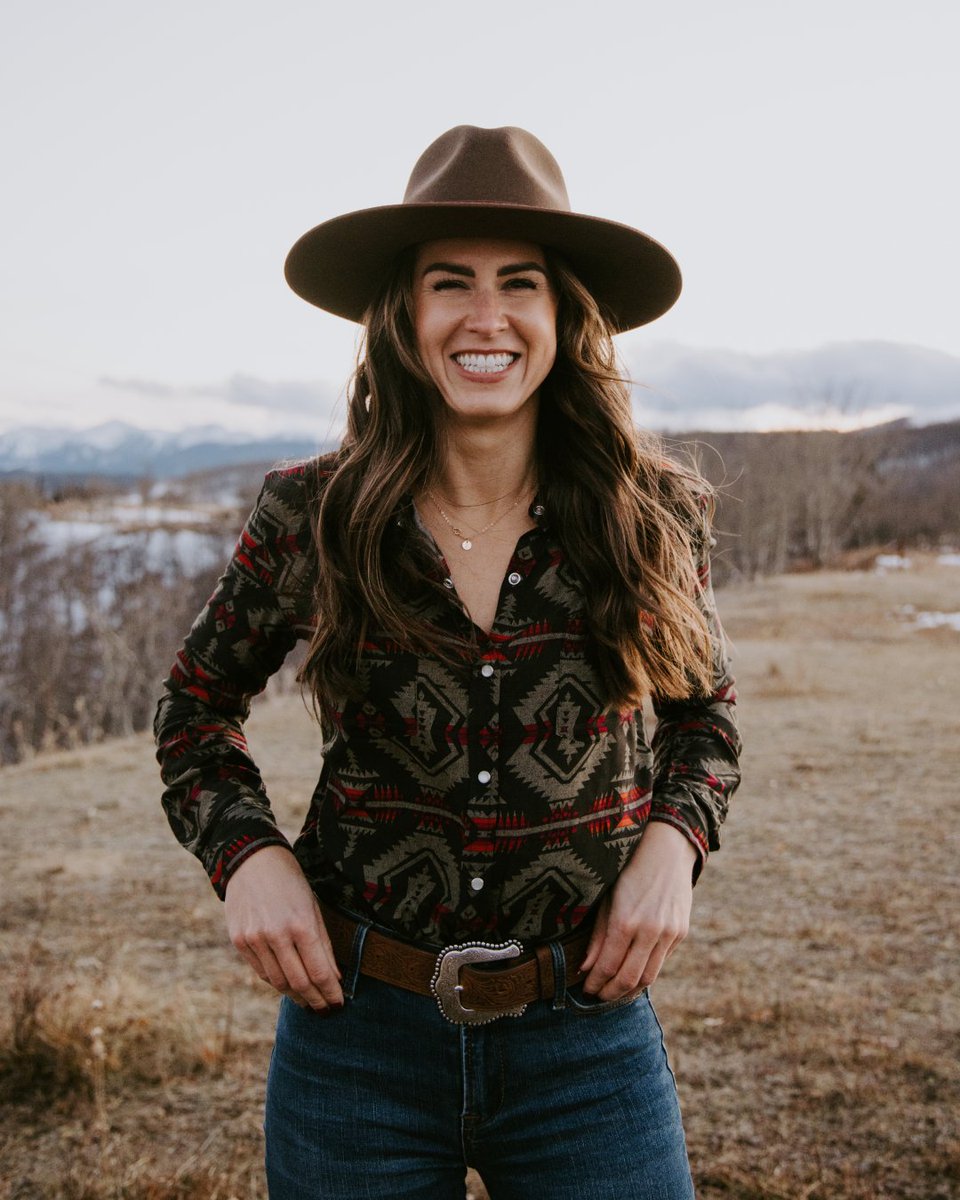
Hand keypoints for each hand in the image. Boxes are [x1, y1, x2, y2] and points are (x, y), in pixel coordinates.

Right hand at [224, 845, 342, 1009]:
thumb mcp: (313, 906)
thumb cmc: (290, 881)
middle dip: (315, 1001)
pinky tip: (288, 986)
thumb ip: (323, 943)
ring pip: (278, 982)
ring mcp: (254, 939)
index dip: (331, 993)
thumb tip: (334, 977)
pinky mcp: (239, 941)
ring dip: (296, 997)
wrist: (251, 860)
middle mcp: (276, 934)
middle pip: (299, 983)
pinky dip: (276, 982)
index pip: (319, 972)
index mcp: (301, 923)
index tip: (339, 1004)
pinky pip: (261, 972)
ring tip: (308, 1002)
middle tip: (325, 1011)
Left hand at [580, 822, 696, 1000]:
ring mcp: (668, 933)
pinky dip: (646, 972)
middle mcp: (649, 930)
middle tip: (597, 996)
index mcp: (625, 920)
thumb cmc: (628, 871)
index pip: (607, 966)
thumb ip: (597, 936)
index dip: (594, 983)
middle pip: (628, 979)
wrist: (667, 851)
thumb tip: (586, 968)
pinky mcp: (681, 933)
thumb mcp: (606, 898)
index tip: (585, 988)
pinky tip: (633, 972)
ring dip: (629, 989)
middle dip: (610, 993)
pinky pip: (661, 962)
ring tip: (614, 991)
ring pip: (649, 977)